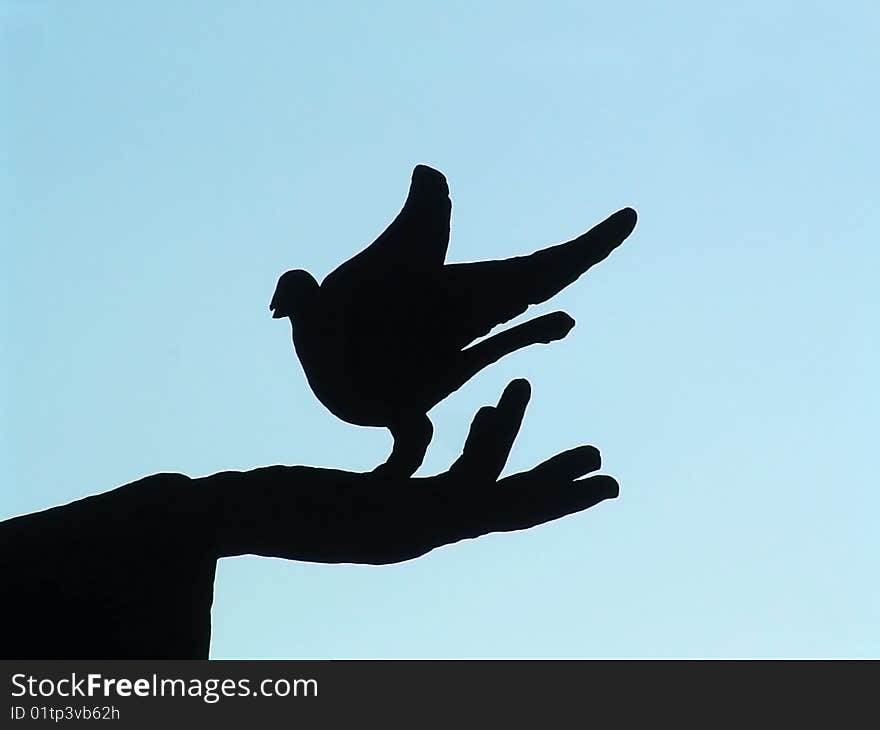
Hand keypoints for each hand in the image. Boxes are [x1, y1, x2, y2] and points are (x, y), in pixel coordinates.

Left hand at [210, 379, 617, 563]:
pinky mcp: (393, 520)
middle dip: (562, 499)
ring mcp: (411, 533)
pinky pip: (456, 482)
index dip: (537, 493)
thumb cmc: (290, 502)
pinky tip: (492, 405)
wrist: (238, 520)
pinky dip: (483, 446)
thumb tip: (417, 440)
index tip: (572, 472)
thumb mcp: (358, 488)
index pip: (491, 507)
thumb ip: (396, 468)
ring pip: (495, 497)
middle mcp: (423, 535)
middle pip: (511, 517)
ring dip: (533, 463)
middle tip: (612, 481)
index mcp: (419, 525)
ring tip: (570, 432)